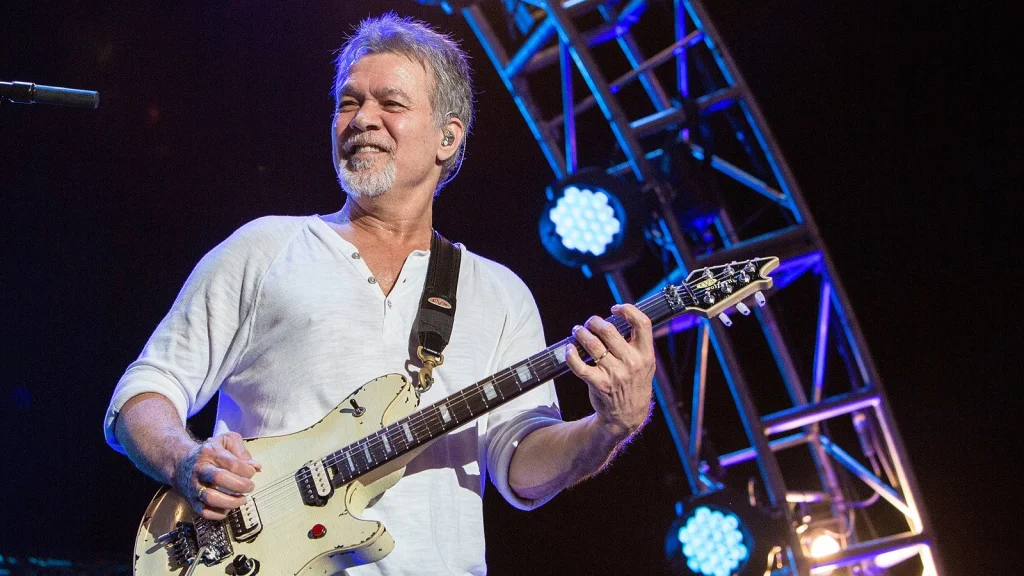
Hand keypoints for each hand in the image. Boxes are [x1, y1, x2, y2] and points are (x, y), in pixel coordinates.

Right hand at [172, 431, 261, 519]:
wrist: (180, 463)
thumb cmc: (209, 452)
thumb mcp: (226, 441)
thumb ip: (242, 451)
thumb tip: (256, 466)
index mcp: (210, 453)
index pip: (232, 463)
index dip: (247, 471)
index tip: (252, 472)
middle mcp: (201, 470)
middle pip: (219, 478)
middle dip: (240, 485)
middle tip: (250, 487)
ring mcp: (195, 486)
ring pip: (210, 498)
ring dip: (231, 502)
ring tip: (242, 499)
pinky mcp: (192, 500)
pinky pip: (204, 511)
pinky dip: (219, 514)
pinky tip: (228, 508)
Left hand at [565, 304, 655, 440]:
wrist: (628, 416)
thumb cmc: (634, 384)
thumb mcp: (646, 364)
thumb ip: (637, 343)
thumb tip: (619, 317)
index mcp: (645, 354)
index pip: (642, 323)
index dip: (628, 310)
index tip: (615, 308)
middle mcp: (631, 363)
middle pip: (609, 331)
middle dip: (595, 322)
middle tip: (590, 323)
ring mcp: (615, 374)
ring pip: (592, 345)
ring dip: (581, 333)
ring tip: (578, 331)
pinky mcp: (598, 384)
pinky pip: (579, 366)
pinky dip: (570, 355)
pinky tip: (568, 349)